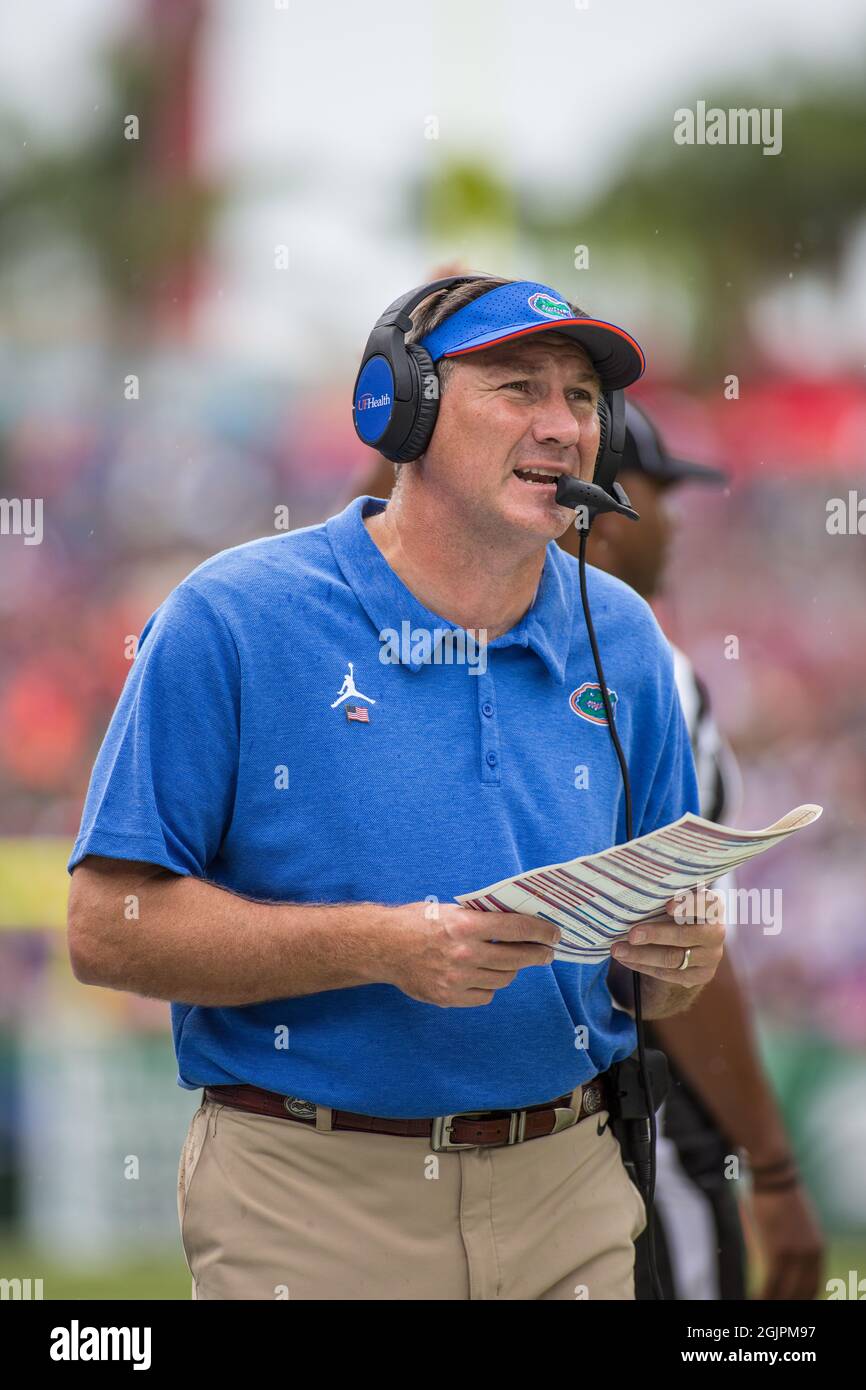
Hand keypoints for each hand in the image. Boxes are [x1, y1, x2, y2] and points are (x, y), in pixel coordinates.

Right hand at [379, 902, 559, 1007]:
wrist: (383, 947)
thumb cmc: (417, 922)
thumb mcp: (450, 910)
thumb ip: (481, 918)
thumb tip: (517, 923)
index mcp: (465, 926)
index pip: (517, 929)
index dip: (541, 932)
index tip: (553, 934)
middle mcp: (464, 954)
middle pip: (516, 958)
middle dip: (536, 954)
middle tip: (545, 952)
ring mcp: (457, 979)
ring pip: (503, 978)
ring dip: (511, 969)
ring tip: (511, 961)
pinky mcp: (449, 997)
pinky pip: (485, 995)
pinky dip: (489, 986)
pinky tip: (483, 976)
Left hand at [609, 887, 725, 989]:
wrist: (690, 943)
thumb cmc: (676, 912)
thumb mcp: (676, 899)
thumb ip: (664, 896)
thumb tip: (634, 891)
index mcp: (714, 907)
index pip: (707, 904)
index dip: (688, 905)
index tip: (668, 906)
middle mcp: (717, 932)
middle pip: (685, 935)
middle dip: (655, 935)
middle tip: (631, 934)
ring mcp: (710, 957)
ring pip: (673, 958)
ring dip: (641, 955)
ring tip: (617, 950)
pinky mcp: (700, 976)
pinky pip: (668, 974)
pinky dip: (643, 966)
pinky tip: (626, 959)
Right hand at [748, 1184, 824, 1299]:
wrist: (773, 1174)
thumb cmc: (776, 1193)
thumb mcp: (793, 1223)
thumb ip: (792, 1245)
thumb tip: (778, 1262)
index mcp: (818, 1249)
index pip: (813, 1287)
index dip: (800, 1299)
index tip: (787, 1302)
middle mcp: (812, 1255)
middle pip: (801, 1294)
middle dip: (785, 1302)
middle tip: (769, 1306)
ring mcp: (796, 1255)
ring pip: (784, 1293)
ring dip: (770, 1302)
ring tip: (757, 1305)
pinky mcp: (779, 1252)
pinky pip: (770, 1285)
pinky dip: (761, 1296)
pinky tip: (752, 1299)